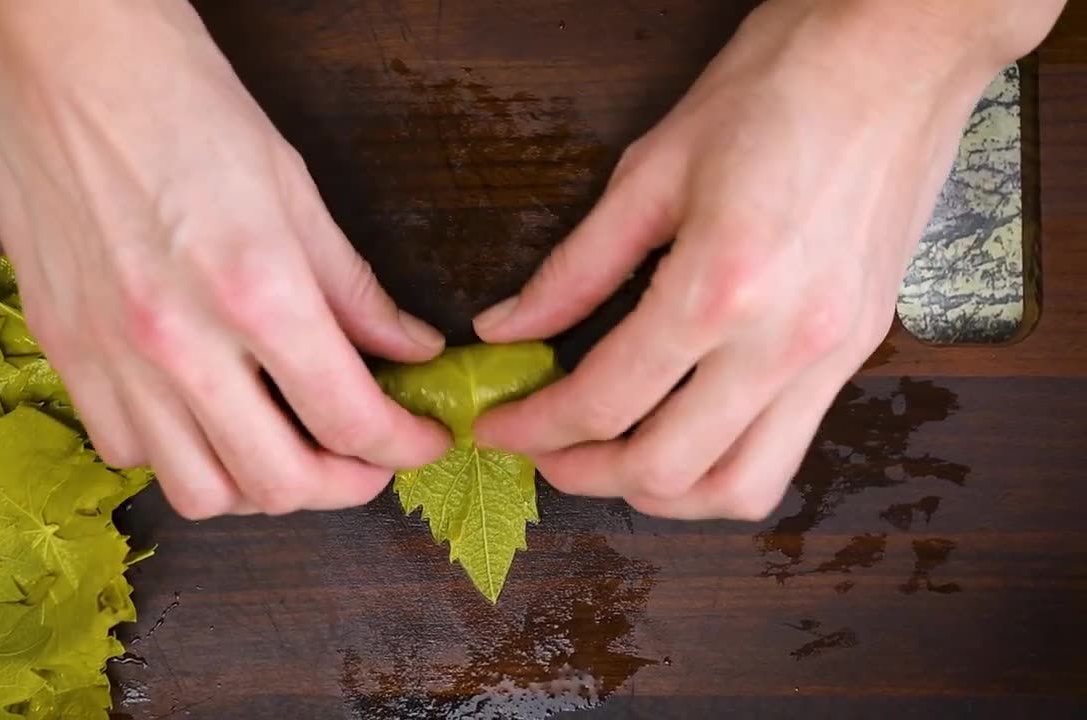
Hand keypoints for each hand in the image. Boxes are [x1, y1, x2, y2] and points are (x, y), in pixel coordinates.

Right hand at [0, 0, 450, 517]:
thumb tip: (409, 348)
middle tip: (367, 458)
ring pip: (200, 491)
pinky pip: (129, 453)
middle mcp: (180, 343)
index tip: (420, 440)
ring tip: (286, 443)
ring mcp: (112, 357)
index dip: (405, 447)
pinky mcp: (62, 353)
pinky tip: (205, 413)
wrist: (54, 55)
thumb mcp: (294, 186)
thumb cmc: (178, 98)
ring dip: (260, 485)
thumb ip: (355, 288)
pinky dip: (180, 455)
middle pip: (280, 484)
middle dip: (346, 485)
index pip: (351, 418)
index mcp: (256, 289)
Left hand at [471, 0, 1061, 519]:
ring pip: (740, 488)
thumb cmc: (780, 82)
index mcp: (720, 284)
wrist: (902, 50)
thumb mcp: (653, 168)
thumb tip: (509, 325)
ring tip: (613, 456)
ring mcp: (832, 356)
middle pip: (666, 469)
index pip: (605, 398)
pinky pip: (787, 451)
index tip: (500, 427)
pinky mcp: (860, 351)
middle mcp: (783, 341)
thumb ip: (575, 266)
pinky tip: (685, 430)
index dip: (535, 427)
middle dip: (586, 474)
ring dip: (663, 491)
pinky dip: (723, 467)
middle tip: (545, 448)